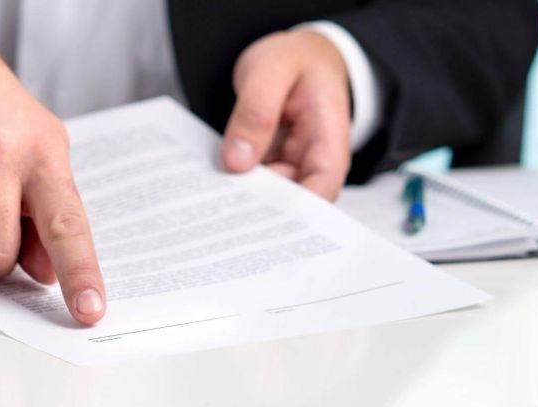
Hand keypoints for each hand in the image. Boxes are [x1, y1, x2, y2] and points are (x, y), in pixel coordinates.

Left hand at [221, 30, 351, 200]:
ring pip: (269, 198)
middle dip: (259, 210)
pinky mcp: (271, 167)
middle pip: (293, 201)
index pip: (323, 187)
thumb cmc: (294, 60)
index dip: (297, 210)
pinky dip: (233, 184)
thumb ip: (256, 112)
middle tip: (219, 210)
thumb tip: (237, 163)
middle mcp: (314, 161)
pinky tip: (209, 186)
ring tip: (208, 200)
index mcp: (328, 139)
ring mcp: (292, 167)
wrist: (297, 57)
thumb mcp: (271, 70)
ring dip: (241, 199)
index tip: (260, 216)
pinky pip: (253, 184)